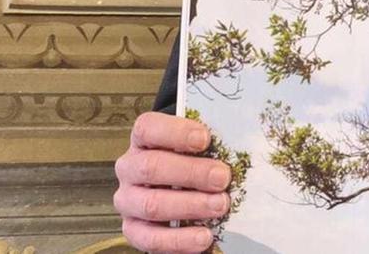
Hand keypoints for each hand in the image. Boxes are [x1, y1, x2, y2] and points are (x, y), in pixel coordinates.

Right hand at [113, 112, 231, 252]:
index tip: (205, 139)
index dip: (175, 132)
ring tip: (219, 206)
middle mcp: (130, 169)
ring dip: (189, 205)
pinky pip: (151, 238)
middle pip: (151, 167)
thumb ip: (209, 145)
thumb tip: (240, 145)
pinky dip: (179, 239)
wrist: (176, 191)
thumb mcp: (196, 149)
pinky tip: (204, 236)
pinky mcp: (134, 230)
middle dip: (191, 173)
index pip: (148, 128)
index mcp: (142, 141)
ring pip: (152, 204)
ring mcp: (128, 201)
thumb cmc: (190, 163)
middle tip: (221, 178)